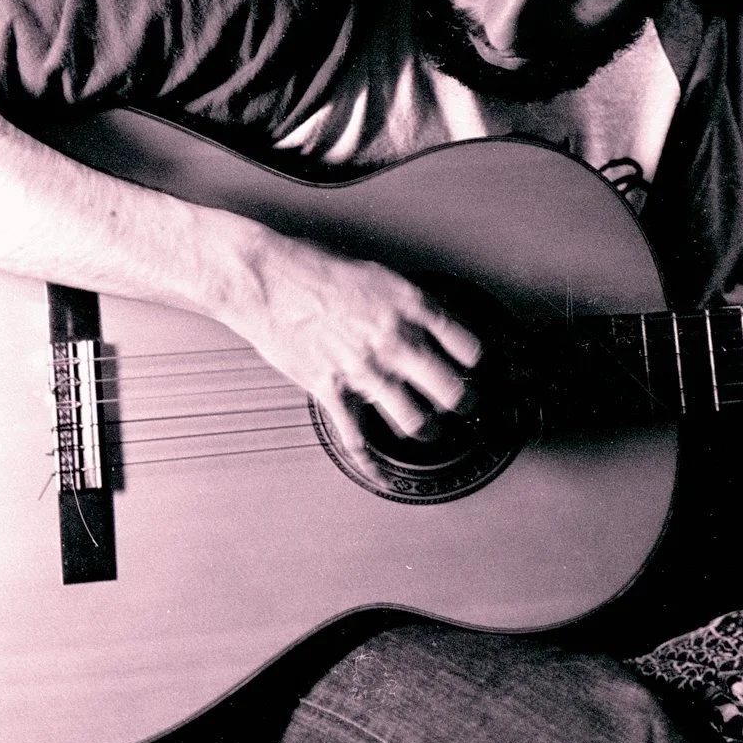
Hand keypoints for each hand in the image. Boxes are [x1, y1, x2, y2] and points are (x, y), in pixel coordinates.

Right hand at [230, 225, 481, 456]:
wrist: (267, 278)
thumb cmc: (315, 268)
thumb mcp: (377, 275)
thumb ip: (406, 304)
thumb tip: (428, 321)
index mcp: (411, 307)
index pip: (468, 347)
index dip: (476, 363)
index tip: (474, 370)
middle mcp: (395, 341)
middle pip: (452, 391)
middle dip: (463, 403)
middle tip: (464, 406)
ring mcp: (365, 370)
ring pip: (415, 421)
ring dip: (426, 430)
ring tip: (428, 429)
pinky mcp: (332, 391)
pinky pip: (358, 440)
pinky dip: (372, 464)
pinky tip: (382, 474)